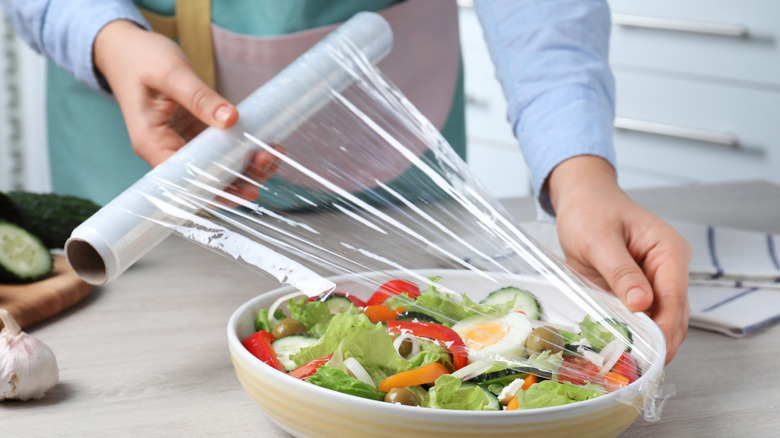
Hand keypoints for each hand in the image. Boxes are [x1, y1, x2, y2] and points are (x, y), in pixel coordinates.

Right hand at [93, 20, 275, 200]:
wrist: (126, 48)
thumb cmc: (140, 59)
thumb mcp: (170, 73)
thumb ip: (199, 97)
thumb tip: (230, 119)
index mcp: (152, 143)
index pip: (185, 181)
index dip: (216, 189)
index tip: (245, 188)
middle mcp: (167, 151)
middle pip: (205, 181)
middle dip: (238, 179)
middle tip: (268, 162)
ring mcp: (182, 144)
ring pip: (217, 169)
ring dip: (246, 167)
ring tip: (273, 154)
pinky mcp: (196, 135)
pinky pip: (222, 151)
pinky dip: (243, 151)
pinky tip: (266, 144)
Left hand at [547, 156, 690, 362]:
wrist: (581, 200)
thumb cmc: (590, 211)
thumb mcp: (599, 239)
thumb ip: (620, 271)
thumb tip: (642, 304)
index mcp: (668, 251)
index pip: (674, 298)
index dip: (664, 328)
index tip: (652, 352)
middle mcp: (669, 268)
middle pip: (674, 314)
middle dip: (660, 342)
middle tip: (639, 368)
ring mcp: (656, 280)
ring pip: (660, 319)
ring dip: (648, 341)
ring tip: (630, 365)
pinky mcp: (639, 289)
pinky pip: (641, 316)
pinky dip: (634, 332)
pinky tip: (622, 348)